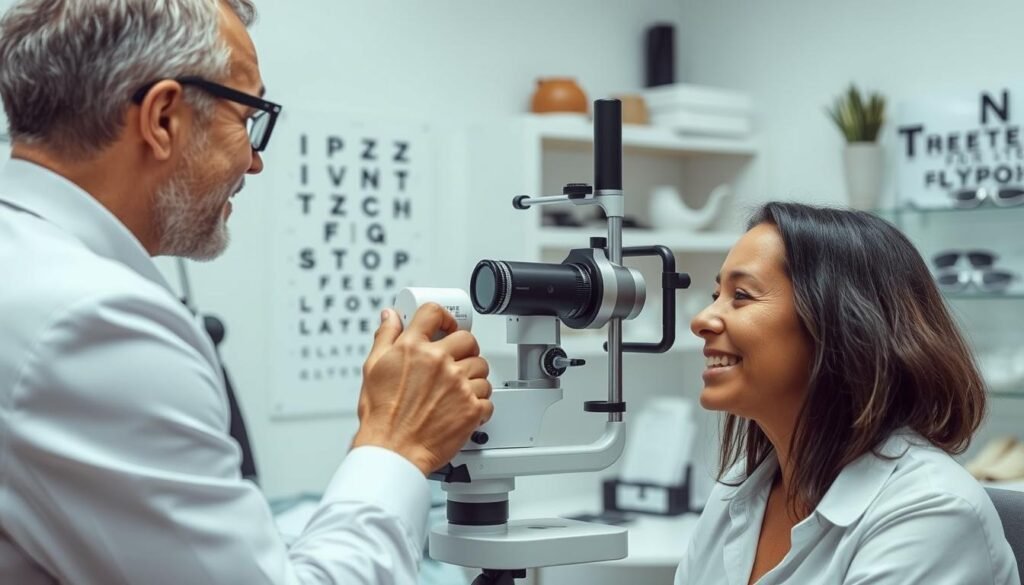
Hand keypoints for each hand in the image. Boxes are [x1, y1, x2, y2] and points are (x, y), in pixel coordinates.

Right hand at [352, 304, 493, 475]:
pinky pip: (488, 397)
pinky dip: (479, 403)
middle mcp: (439, 363)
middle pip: (467, 339)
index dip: (443, 317)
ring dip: (473, 377)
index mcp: (414, 349)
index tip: (446, 325)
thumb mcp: (373, 368)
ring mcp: (458, 385)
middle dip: (463, 348)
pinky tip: (464, 407)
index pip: (434, 313)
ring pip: (482, 368)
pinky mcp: (472, 408)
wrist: (393, 451)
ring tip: (458, 389)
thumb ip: (385, 337)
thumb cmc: (382, 417)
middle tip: (456, 361)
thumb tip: (391, 317)